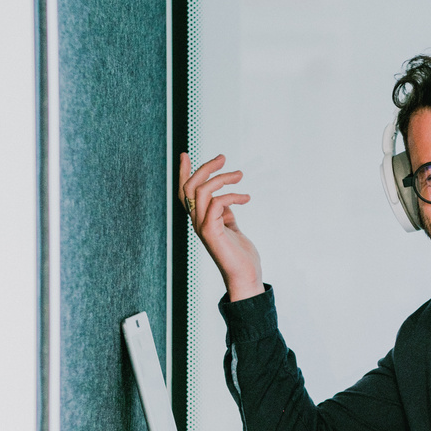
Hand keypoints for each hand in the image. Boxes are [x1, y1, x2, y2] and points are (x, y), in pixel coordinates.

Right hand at [179, 153, 263, 300]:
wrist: (245, 276)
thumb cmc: (240, 255)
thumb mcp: (231, 227)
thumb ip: (225, 213)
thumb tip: (226, 199)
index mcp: (201, 219)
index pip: (185, 192)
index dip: (184, 172)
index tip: (185, 154)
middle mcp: (197, 221)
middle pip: (190, 186)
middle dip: (205, 168)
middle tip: (223, 158)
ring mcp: (202, 226)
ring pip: (201, 191)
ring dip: (222, 178)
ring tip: (240, 175)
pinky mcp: (211, 231)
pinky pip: (217, 203)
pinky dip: (232, 196)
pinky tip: (246, 198)